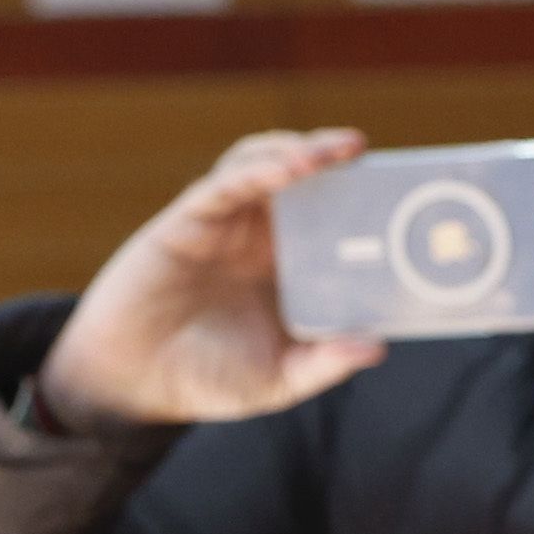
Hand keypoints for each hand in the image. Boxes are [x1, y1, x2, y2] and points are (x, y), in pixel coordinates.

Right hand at [37, 131, 391, 431]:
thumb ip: (322, 365)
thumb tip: (377, 346)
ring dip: (300, 150)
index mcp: (287, 265)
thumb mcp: (277, 380)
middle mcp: (258, 236)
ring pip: (266, 162)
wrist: (132, 384)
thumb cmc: (206, 379)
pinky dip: (259, 167)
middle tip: (368, 153)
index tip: (400, 190)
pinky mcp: (188, 219)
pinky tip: (289, 168)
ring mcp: (225, 223)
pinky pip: (226, 182)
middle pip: (304, 178)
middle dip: (336, 159)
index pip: (332, 215)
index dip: (361, 197)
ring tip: (334, 152)